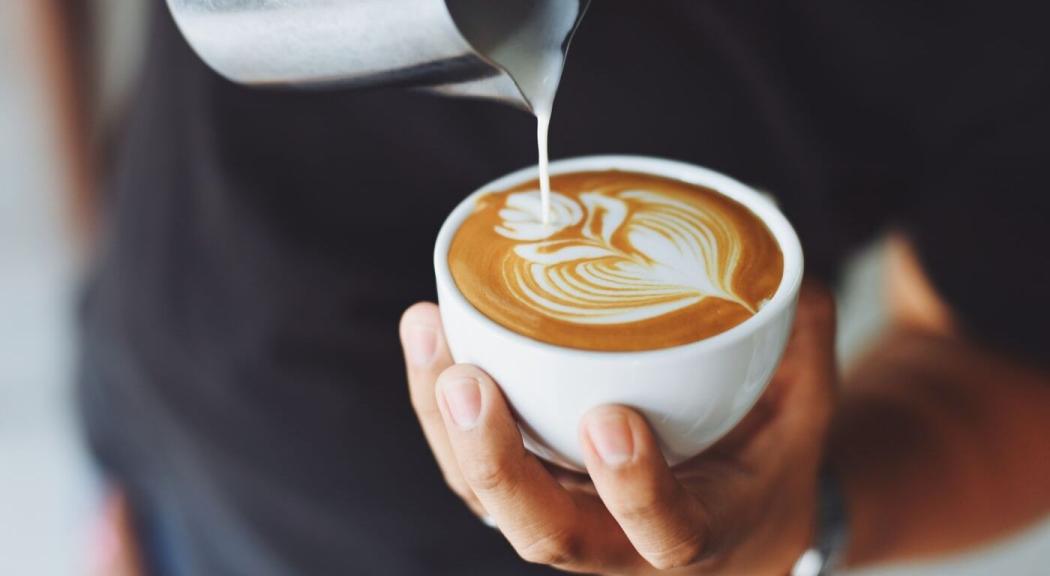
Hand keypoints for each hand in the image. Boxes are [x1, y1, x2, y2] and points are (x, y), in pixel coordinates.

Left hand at [400, 283, 836, 573]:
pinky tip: (428, 332)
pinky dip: (438, 404)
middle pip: (543, 532)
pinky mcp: (528, 490)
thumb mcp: (804, 412)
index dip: (635, 489)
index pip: (666, 533)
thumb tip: (783, 256)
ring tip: (428, 330)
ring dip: (445, 422)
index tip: (612, 419)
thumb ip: (799, 343)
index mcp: (698, 535)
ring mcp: (563, 519)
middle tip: (469, 381)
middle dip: (496, 461)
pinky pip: (469, 464)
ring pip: (487, 497)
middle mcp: (617, 545)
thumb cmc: (766, 463)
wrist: (732, 523)